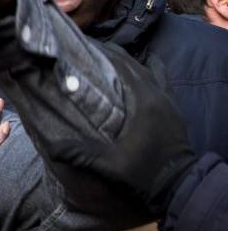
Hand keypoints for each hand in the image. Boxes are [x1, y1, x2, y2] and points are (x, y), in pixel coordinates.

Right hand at [44, 44, 196, 213]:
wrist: (179, 186)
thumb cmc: (145, 172)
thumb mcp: (110, 164)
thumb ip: (81, 154)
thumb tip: (51, 149)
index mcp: (143, 100)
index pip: (119, 63)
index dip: (98, 51)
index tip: (77, 44)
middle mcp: (157, 93)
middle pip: (131, 61)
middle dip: (107, 53)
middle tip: (83, 50)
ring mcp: (167, 98)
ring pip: (146, 67)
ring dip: (127, 61)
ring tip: (105, 58)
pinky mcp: (172, 107)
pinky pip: (161, 78)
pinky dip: (149, 69)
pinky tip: (141, 67)